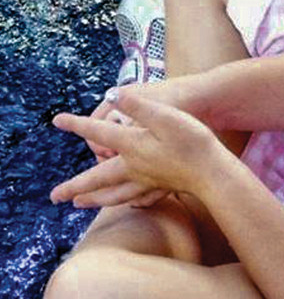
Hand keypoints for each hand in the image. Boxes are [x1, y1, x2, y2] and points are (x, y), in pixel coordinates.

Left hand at [51, 90, 220, 206]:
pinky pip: (134, 199)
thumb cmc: (192, 141)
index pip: (98, 133)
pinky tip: (122, 204)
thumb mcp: (164, 115)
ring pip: (113, 194)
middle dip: (74, 186)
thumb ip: (137, 106)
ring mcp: (147, 181)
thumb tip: (113, 95)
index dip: (76, 125)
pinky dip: (122, 203)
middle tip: (55, 196)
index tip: (56, 120)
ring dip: (93, 199)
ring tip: (79, 204)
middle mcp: (134, 167)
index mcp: (131, 147)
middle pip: (97, 179)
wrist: (214, 171)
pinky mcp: (160, 187)